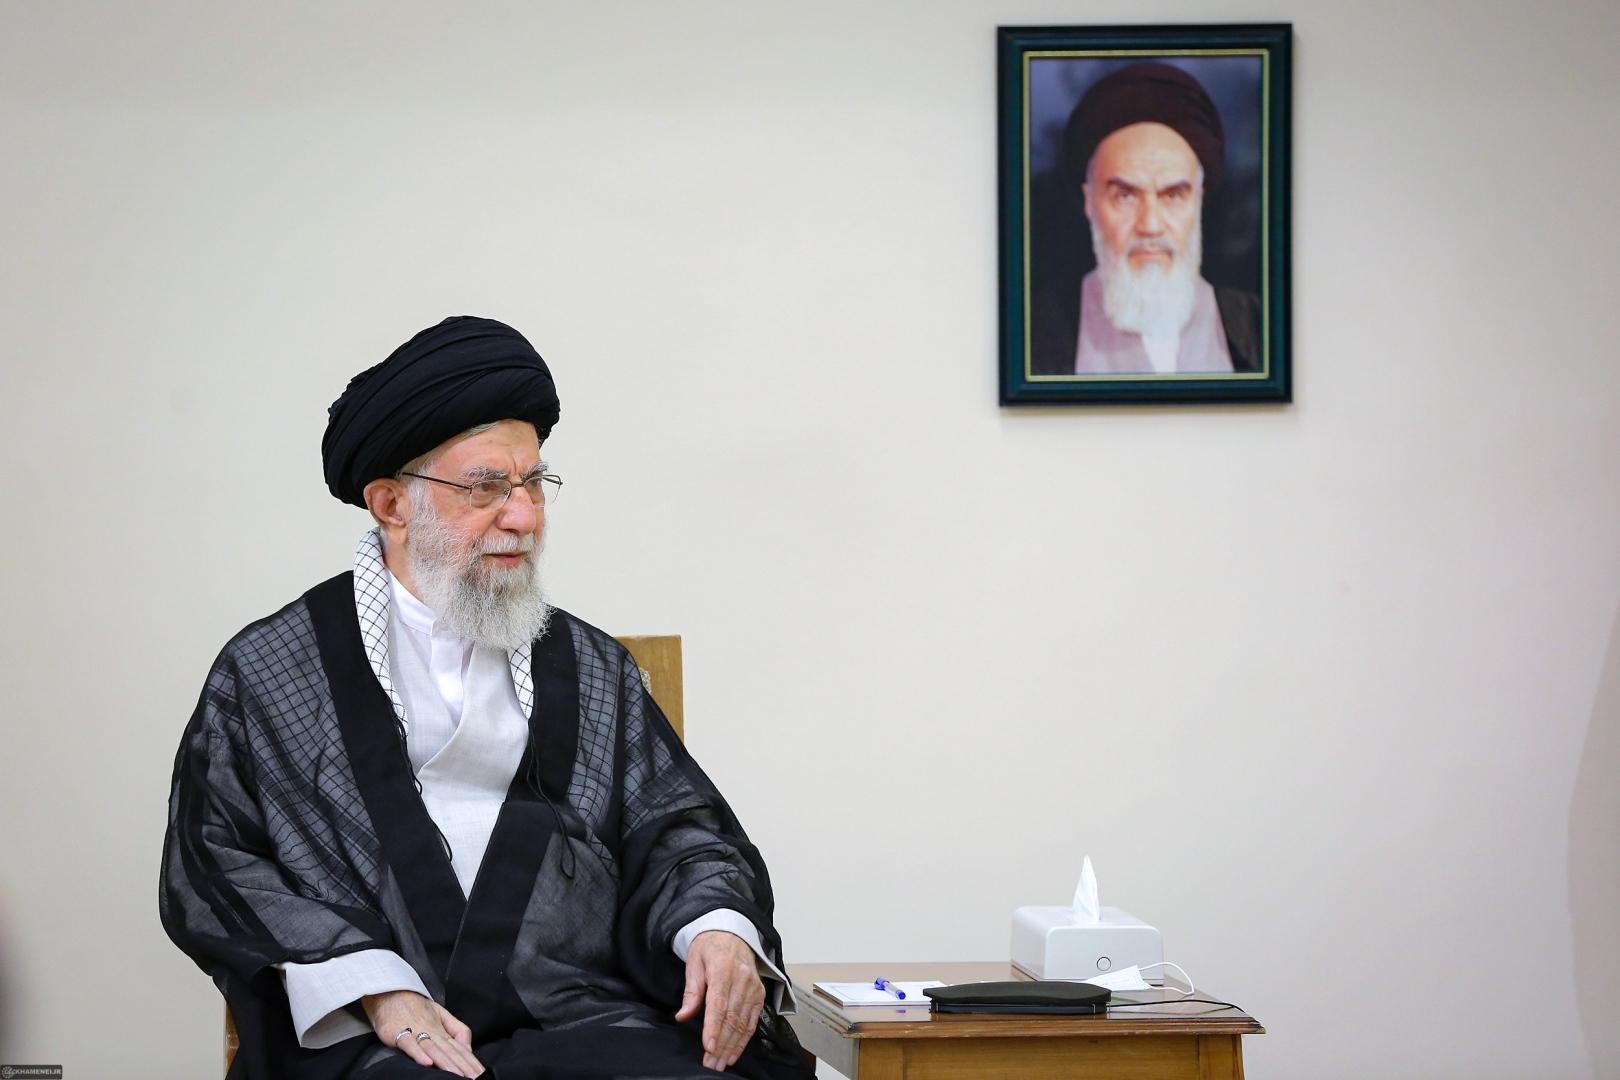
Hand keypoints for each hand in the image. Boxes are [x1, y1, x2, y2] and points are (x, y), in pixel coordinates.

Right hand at [361, 989, 484, 1076]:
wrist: (390, 992)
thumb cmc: (415, 1006)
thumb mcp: (441, 1014)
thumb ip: (457, 1030)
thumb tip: (469, 1048)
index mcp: (442, 1029)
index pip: (460, 1049)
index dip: (471, 1062)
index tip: (481, 1074)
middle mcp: (431, 1031)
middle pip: (450, 1051)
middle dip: (463, 1066)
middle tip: (474, 1078)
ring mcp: (414, 1031)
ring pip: (433, 1048)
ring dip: (446, 1062)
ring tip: (457, 1075)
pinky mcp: (397, 1032)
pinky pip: (409, 1044)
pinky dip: (417, 1053)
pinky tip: (427, 1062)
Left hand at [674, 930, 765, 1071]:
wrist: (732, 933)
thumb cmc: (709, 947)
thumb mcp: (694, 963)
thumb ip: (691, 991)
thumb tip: (682, 1016)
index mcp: (723, 968)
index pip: (719, 1004)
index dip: (714, 1027)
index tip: (708, 1047)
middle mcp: (742, 979)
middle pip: (732, 1018)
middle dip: (721, 1044)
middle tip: (711, 1063)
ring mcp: (753, 987)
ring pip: (743, 1023)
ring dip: (732, 1046)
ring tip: (720, 1063)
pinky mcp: (759, 994)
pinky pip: (752, 1020)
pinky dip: (744, 1039)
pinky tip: (734, 1052)